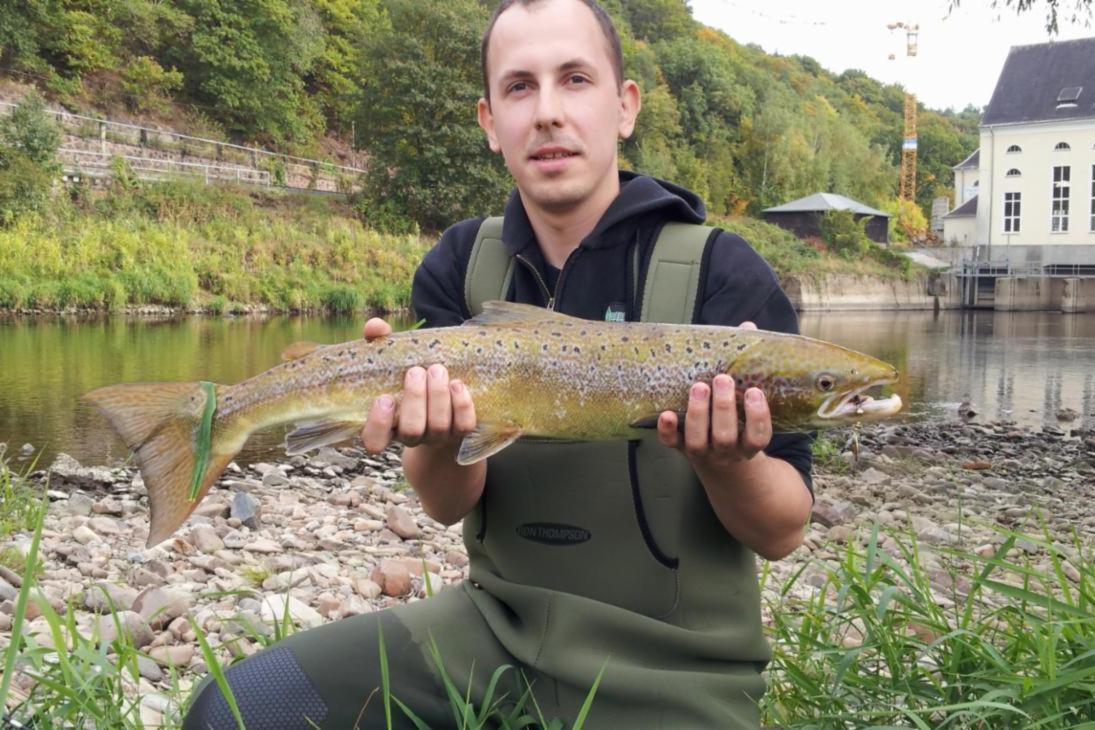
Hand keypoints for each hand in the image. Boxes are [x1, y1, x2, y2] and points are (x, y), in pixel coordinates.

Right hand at [359, 318, 476, 453]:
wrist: (443, 397)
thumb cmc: (409, 376)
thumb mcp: (392, 359)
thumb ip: (379, 342)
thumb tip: (374, 326)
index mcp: (387, 424)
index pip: (373, 441)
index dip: (378, 424)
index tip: (385, 397)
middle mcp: (411, 435)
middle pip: (411, 431)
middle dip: (415, 399)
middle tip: (417, 371)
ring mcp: (437, 437)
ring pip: (438, 427)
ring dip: (438, 396)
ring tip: (438, 369)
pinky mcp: (460, 432)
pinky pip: (464, 425)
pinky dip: (462, 404)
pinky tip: (458, 384)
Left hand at [656, 321, 771, 465]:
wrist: (722, 463)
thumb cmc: (738, 421)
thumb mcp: (748, 402)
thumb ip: (748, 367)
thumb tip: (747, 328)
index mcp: (749, 442)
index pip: (758, 436)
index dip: (757, 416)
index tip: (754, 392)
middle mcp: (727, 451)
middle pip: (725, 437)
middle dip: (723, 408)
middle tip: (721, 379)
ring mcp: (703, 452)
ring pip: (698, 441)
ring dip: (697, 414)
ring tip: (698, 386)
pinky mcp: (680, 449)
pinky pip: (671, 443)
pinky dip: (667, 430)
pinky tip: (666, 413)